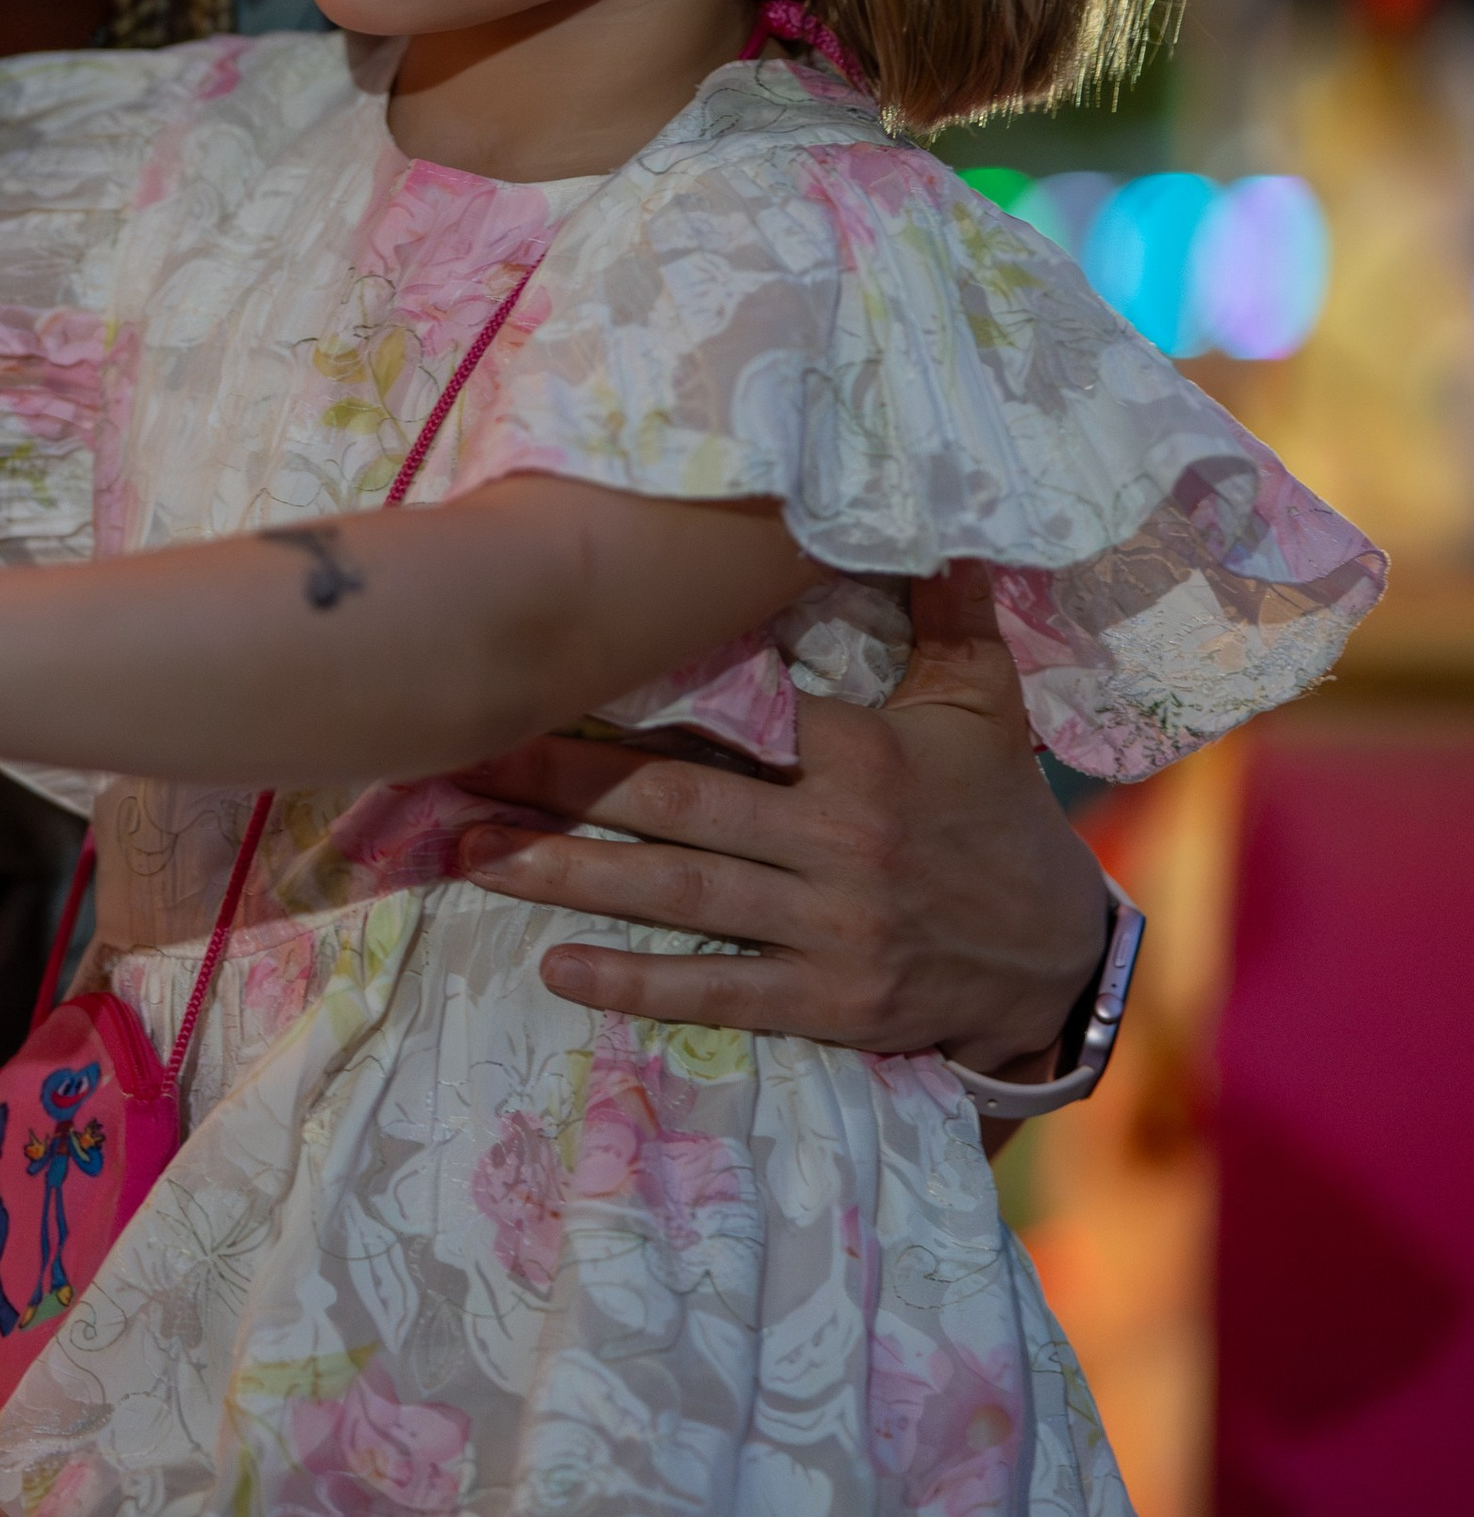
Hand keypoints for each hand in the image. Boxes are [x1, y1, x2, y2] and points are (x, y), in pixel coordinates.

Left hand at [450, 562, 1109, 1074]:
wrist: (1056, 961)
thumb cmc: (1002, 817)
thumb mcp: (986, 703)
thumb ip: (946, 610)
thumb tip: (931, 513)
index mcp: (864, 756)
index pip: (739, 712)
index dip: (641, 689)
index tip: (547, 665)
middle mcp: (836, 842)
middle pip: (672, 800)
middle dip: (558, 776)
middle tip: (460, 750)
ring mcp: (827, 930)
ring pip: (674, 892)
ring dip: (564, 872)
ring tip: (470, 848)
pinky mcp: (823, 1004)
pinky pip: (713, 990)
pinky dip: (634, 982)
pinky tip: (553, 966)